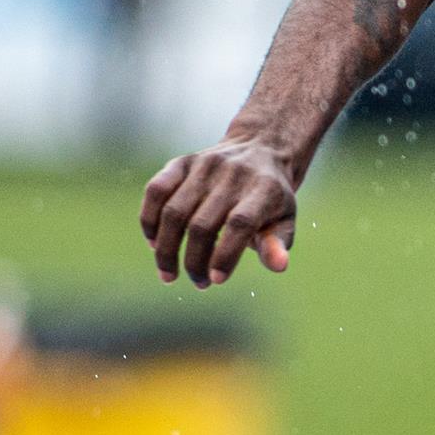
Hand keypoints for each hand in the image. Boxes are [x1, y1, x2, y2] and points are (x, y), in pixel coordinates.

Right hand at [140, 138, 297, 286]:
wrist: (259, 150)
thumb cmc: (272, 199)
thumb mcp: (285, 220)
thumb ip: (277, 244)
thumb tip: (279, 266)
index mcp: (264, 190)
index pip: (240, 224)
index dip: (226, 254)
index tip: (217, 280)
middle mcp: (232, 175)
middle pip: (202, 224)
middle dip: (195, 261)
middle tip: (199, 283)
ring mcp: (204, 166)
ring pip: (174, 211)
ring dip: (167, 249)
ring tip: (170, 274)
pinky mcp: (181, 163)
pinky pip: (156, 191)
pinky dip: (150, 220)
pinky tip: (154, 243)